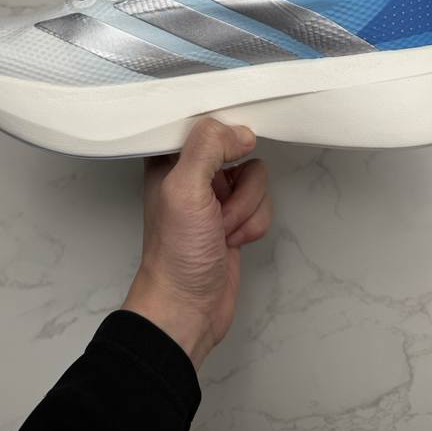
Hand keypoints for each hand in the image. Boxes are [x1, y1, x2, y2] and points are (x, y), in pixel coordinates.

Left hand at [122, 118, 272, 368]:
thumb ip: (209, 147)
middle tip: (216, 207)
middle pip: (238, 150)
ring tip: (222, 231)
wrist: (187, 308)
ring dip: (246, 208)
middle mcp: (191, 173)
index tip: (230, 153)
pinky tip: (233, 241)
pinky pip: (262, 204)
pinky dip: (254, 224)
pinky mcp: (234, 218)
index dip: (223, 134)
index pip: (203, 122)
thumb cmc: (176, 254)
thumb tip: (241, 132)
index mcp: (168, 158)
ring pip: (256, 178)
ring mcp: (214, 197)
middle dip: (239, 185)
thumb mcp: (185, 189)